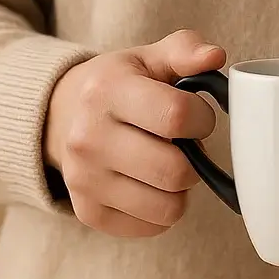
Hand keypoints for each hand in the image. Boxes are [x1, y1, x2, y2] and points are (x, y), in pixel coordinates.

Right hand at [45, 30, 227, 236]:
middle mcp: (88, 138)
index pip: (178, 117)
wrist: (63, 116)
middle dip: (194, 160)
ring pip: (169, 207)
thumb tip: (215, 56)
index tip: (195, 117)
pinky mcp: (89, 213)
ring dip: (179, 189)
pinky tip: (149, 184)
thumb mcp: (150, 58)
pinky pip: (154, 227)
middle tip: (181, 146)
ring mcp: (84, 180)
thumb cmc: (123, 87)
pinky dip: (162, 211)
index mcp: (107, 91)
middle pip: (176, 172)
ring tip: (164, 164)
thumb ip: (186, 51)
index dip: (202, 120)